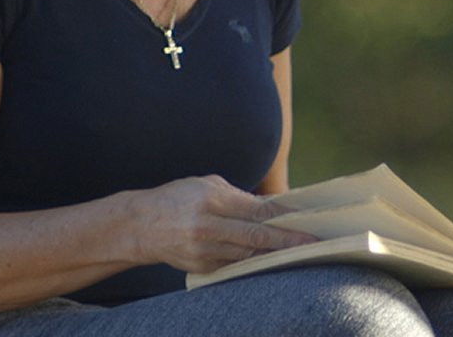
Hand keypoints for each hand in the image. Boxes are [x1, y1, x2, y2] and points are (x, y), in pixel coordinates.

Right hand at [126, 174, 317, 273]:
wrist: (140, 226)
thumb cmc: (177, 198)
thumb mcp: (207, 185)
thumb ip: (239, 196)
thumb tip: (271, 208)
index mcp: (209, 201)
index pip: (254, 211)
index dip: (282, 217)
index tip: (304, 220)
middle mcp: (206, 227)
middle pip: (255, 237)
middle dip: (286, 241)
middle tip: (312, 243)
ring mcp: (203, 251)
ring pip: (248, 254)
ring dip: (274, 252)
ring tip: (298, 249)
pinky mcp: (202, 267)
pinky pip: (235, 263)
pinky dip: (253, 259)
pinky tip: (270, 255)